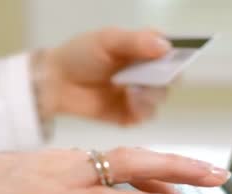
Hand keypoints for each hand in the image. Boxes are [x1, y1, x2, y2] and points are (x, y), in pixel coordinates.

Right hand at [0, 148, 230, 193]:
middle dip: (181, 165)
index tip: (184, 180)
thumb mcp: (21, 190)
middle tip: (216, 173)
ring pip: (126, 170)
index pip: (120, 162)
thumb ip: (52, 193)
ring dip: (170, 174)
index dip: (158, 168)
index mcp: (62, 163)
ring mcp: (59, 181)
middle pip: (135, 158)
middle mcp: (67, 165)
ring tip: (205, 181)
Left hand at [35, 28, 170, 124]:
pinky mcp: (129, 115)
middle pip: (171, 77)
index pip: (172, 51)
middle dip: (164, 79)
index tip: (170, 60)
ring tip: (133, 92)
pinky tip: (129, 103)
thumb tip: (166, 47)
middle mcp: (146, 72)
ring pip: (161, 98)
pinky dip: (141, 111)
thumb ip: (136, 41)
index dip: (176, 55)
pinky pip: (146, 116)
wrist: (55, 83)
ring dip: (151, 96)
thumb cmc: (79, 55)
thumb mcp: (107, 40)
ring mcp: (139, 94)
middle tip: (151, 79)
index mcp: (143, 49)